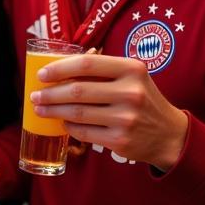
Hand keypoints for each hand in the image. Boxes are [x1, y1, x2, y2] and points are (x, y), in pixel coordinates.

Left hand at [31, 53, 188, 169]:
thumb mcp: (131, 77)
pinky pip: (83, 132)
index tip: (41, 75)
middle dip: (49, 94)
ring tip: (40, 109)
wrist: (169, 134)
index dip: (59, 68)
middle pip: (77, 91)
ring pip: (77, 113)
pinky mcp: (120, 140)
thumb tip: (58, 68)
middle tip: (35, 96)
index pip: (86, 64)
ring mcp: (126, 118)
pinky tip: (63, 122)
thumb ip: (102, 70)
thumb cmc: (142, 99)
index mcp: (132, 69)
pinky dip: (69, 126)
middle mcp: (131, 92)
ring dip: (53, 111)